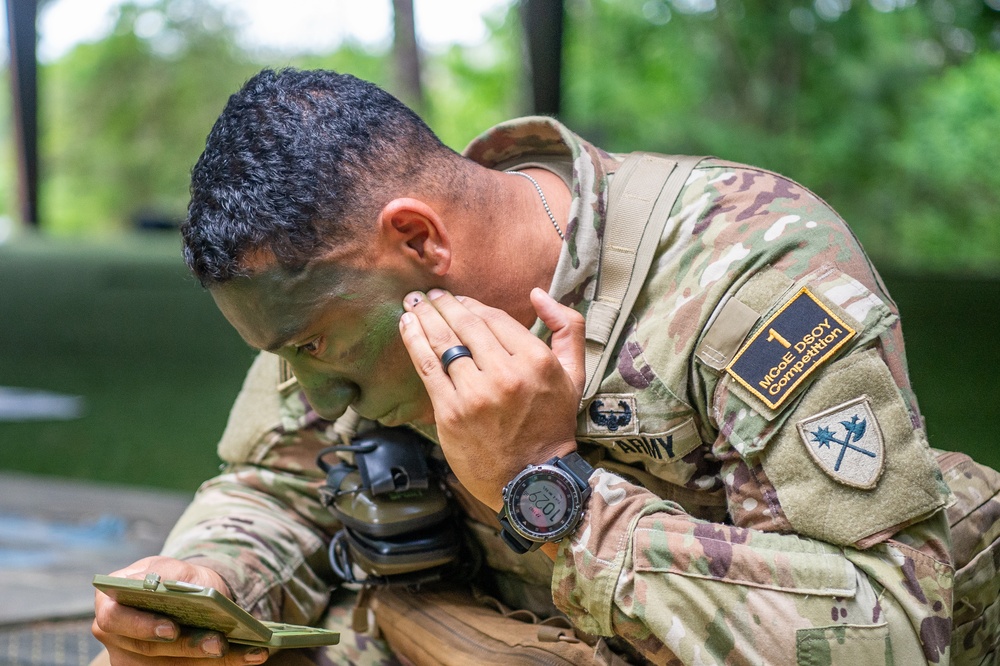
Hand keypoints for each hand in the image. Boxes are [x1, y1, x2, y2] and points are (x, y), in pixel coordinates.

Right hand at [92, 556, 268, 664]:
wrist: (190, 595)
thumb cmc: (176, 578)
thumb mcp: (176, 568)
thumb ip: (171, 575)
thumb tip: (170, 587)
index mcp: (109, 602)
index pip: (115, 617)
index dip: (141, 626)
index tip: (172, 628)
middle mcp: (114, 635)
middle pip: (147, 649)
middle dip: (187, 647)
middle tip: (219, 643)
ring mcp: (132, 658)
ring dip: (210, 661)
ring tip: (249, 651)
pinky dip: (225, 663)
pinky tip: (252, 654)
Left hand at [398, 288, 585, 509]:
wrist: (532, 480)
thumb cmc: (552, 425)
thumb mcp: (575, 374)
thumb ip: (567, 328)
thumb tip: (537, 294)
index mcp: (536, 361)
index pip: (495, 318)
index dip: (472, 305)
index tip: (459, 300)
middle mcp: (506, 374)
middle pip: (467, 326)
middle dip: (444, 304)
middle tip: (431, 294)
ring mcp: (476, 394)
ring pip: (444, 342)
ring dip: (424, 316)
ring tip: (413, 302)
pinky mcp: (451, 413)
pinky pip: (428, 368)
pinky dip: (414, 342)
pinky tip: (406, 326)